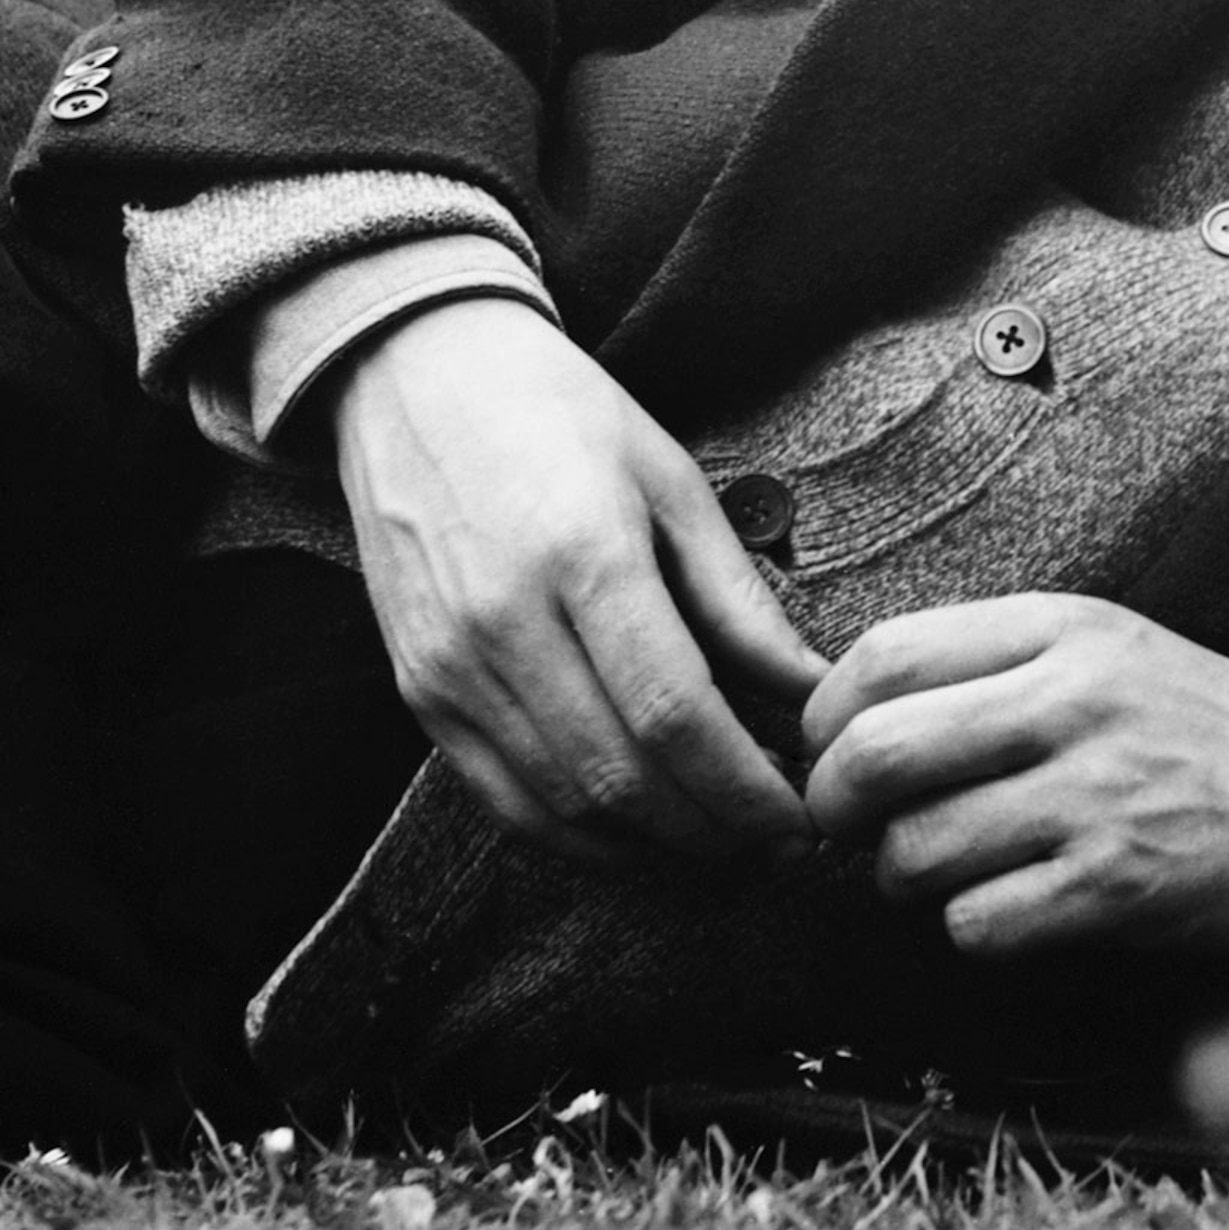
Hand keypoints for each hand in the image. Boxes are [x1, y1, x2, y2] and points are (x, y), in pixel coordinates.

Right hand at [329, 296, 827, 866]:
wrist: (414, 380)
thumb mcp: (672, 482)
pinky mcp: (419, 694)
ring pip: (561, 806)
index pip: (674, 713)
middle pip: (619, 776)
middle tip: (780, 847)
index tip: (803, 819)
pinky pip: (504, 801)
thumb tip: (814, 690)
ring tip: (727, 847)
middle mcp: (503, 623)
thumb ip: (739, 601)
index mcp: (582, 555)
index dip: (745, 788)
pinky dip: (581, 838)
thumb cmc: (559, 417)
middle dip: (713, 832)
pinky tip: (643, 836)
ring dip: (655, 848)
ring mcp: (449, 668)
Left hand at [800, 594, 1228, 959]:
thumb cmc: (1209, 727)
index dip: (827, 717)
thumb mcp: (1111, 650)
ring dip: (905, 880)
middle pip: (872, 754)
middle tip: (854, 830)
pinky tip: (1013, 910)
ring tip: (947, 872)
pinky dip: (973, 929)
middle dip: (835, 808)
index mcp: (1065, 629)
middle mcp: (1074, 701)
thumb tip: (851, 713)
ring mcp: (1097, 795)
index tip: (834, 752)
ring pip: (913, 851)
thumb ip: (995, 663)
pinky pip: (976, 924)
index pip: (882, 654)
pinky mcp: (1117, 888)